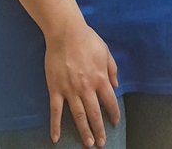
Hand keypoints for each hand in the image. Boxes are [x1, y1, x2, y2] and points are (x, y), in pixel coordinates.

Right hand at [44, 22, 119, 146]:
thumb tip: (116, 85)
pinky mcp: (55, 89)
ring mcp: (70, 90)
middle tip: (101, 143)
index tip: (115, 123)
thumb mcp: (106, 52)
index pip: (110, 101)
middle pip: (94, 113)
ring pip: (78, 115)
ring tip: (88, 144)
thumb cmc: (88, 40)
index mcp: (100, 78)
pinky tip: (55, 138)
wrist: (66, 34)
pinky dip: (55, 125)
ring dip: (83, 131)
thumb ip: (112, 69)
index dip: (113, 114)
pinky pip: (56, 111)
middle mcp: (87, 87)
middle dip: (99, 129)